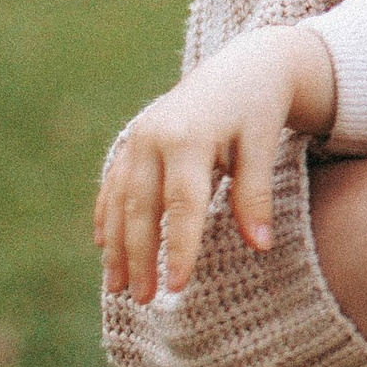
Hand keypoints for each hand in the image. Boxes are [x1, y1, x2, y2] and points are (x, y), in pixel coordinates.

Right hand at [97, 26, 337, 301]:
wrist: (242, 66)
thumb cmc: (258, 109)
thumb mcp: (263, 145)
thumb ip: (255, 195)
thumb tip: (260, 246)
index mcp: (188, 138)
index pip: (182, 204)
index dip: (180, 247)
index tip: (178, 288)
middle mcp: (153, 138)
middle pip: (143, 208)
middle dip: (141, 257)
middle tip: (144, 299)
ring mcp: (137, 139)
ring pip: (121, 201)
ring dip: (118, 246)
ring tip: (119, 287)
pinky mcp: (133, 141)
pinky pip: (114, 185)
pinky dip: (108, 217)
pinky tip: (104, 248)